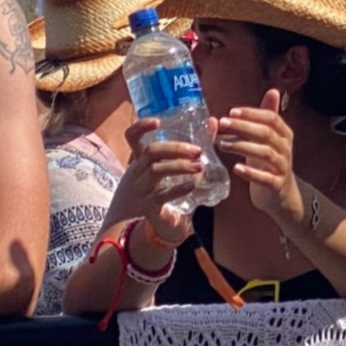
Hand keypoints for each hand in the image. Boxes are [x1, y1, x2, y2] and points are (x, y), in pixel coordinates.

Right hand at [111, 117, 201, 242]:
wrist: (144, 224)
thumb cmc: (159, 189)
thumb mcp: (170, 167)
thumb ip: (192, 147)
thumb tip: (214, 121)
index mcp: (141, 159)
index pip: (132, 137)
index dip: (141, 127)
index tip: (158, 121)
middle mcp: (137, 172)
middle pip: (150, 152)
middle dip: (175, 148)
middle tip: (197, 150)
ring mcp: (141, 189)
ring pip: (155, 171)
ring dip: (179, 166)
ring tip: (199, 166)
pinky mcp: (148, 207)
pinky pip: (160, 196)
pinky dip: (176, 189)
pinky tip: (191, 185)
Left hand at [218, 89, 304, 228]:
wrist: (281, 194)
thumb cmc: (270, 162)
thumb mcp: (270, 138)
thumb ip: (269, 116)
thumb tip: (273, 91)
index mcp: (284, 134)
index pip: (271, 118)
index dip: (252, 113)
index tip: (231, 111)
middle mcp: (286, 149)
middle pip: (266, 133)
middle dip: (244, 127)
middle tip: (222, 123)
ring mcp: (282, 167)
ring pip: (264, 153)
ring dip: (242, 146)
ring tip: (222, 144)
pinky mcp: (276, 185)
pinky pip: (265, 178)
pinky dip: (251, 173)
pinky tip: (236, 168)